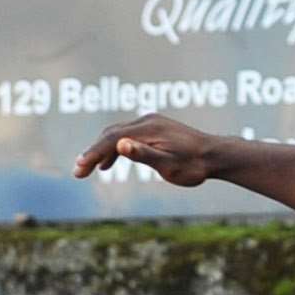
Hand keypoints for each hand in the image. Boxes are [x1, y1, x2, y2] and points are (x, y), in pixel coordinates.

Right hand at [73, 115, 219, 186]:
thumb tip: (120, 145)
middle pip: (110, 134)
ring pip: (117, 134)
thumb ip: (143, 154)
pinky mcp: (155, 129)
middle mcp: (147, 121)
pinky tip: (109, 163)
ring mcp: (151, 124)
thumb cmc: (194, 165)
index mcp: (147, 129)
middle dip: (92, 153)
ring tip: (88, 169)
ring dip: (101, 150)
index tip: (79, 169)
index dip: (93, 154)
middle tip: (78, 173)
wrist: (216, 156)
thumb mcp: (168, 164)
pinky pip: (127, 136)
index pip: (111, 140)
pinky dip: (115, 148)